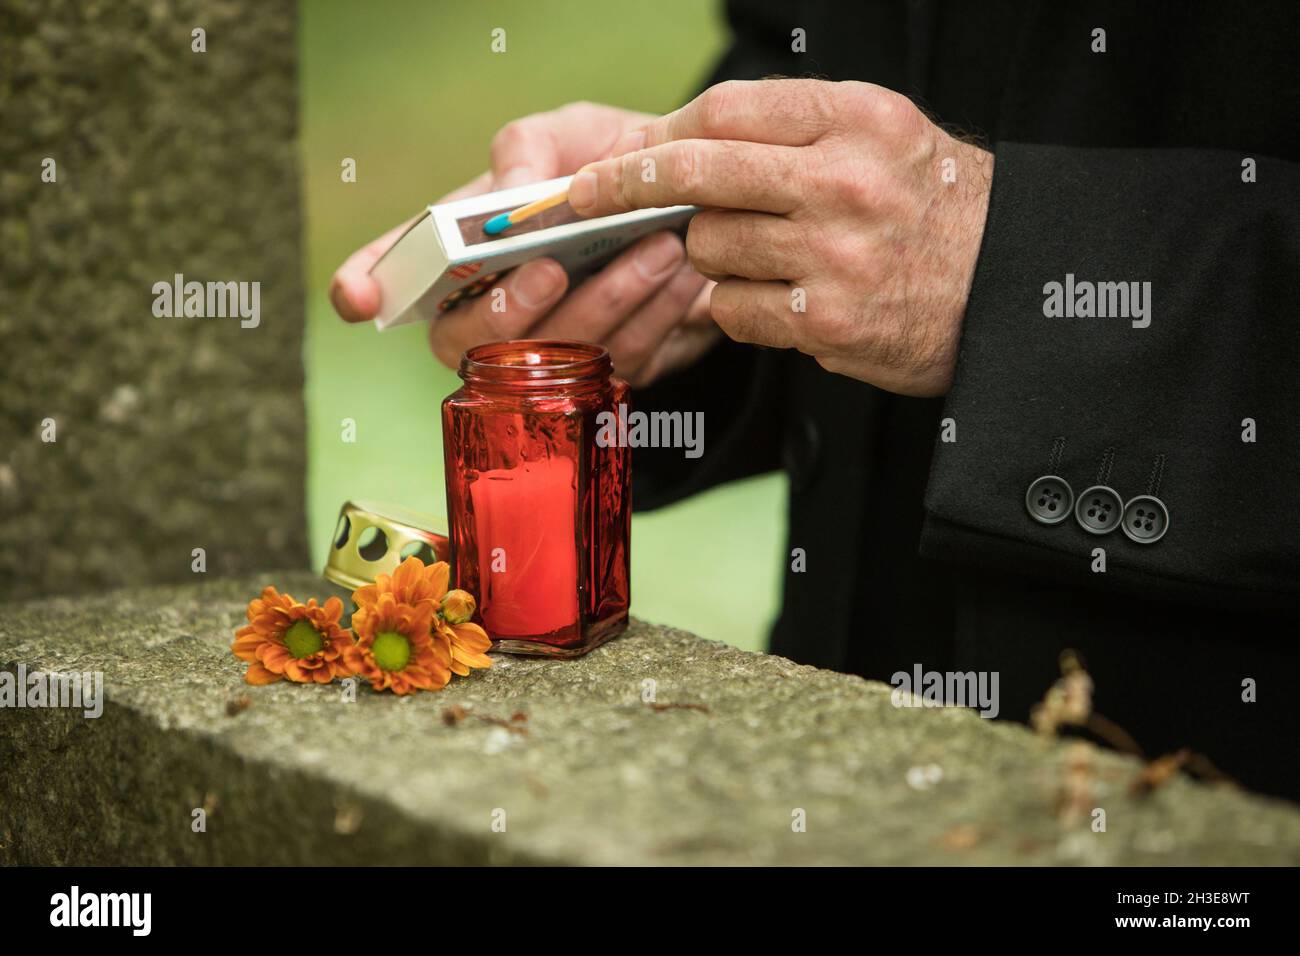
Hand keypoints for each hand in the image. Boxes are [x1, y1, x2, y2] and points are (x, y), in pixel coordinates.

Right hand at [329, 102, 719, 386]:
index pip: (395, 276)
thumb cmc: (611, 165)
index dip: (364, 288)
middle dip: (508, 310)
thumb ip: (529, 151)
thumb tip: (505, 199)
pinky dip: (653, 316)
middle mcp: (493, 313)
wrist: (695, 202)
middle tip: (555, 266)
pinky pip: (622, 361)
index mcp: (464, 252)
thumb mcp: (570, 134)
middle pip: (464, 342)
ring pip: (554, 358)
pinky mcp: (606, 376)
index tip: (359, 297)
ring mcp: (546, 356)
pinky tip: (678, 274)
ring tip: (655, 247)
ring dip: (606, 302)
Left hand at [566, 79, 994, 395]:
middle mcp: (843, 180)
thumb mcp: (887, 136)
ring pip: (708, 246)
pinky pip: (732, 309)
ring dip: (710, 255)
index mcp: (858, 119)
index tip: (627, 146)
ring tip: (760, 257)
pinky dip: (737, 307)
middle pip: (698, 170)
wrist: (1010, 292)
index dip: (663, 130)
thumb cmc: (938, 210)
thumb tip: (682, 140)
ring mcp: (833, 254)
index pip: (727, 109)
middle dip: (628, 182)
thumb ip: (796, 128)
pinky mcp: (823, 320)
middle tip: (589, 193)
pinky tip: (779, 301)